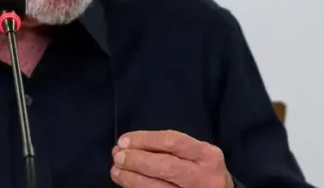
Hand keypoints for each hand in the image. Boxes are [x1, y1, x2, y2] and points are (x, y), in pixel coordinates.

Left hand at [110, 130, 233, 187]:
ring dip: (131, 179)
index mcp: (207, 155)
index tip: (123, 141)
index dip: (144, 140)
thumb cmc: (202, 170)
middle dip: (136, 160)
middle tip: (117, 156)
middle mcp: (204, 177)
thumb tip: (129, 144)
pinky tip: (127, 185)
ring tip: (116, 171)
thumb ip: (169, 147)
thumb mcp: (196, 154)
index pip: (172, 141)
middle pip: (164, 166)